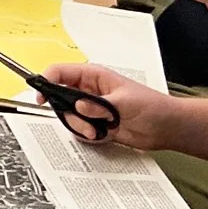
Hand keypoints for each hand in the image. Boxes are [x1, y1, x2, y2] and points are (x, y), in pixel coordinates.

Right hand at [43, 63, 176, 149]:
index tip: (41, 96)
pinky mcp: (97, 124)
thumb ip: (98, 105)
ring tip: (98, 130)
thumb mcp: (122, 102)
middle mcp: (89, 91)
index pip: (60, 73)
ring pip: (70, 116)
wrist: (166, 128)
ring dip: (81, 126)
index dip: (47, 82)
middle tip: (83, 121)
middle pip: (61, 98)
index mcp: (93, 76)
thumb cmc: (150, 106)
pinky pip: (81, 130)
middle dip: (70, 113)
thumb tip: (79, 106)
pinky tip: (104, 134)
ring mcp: (92, 109)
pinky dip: (89, 135)